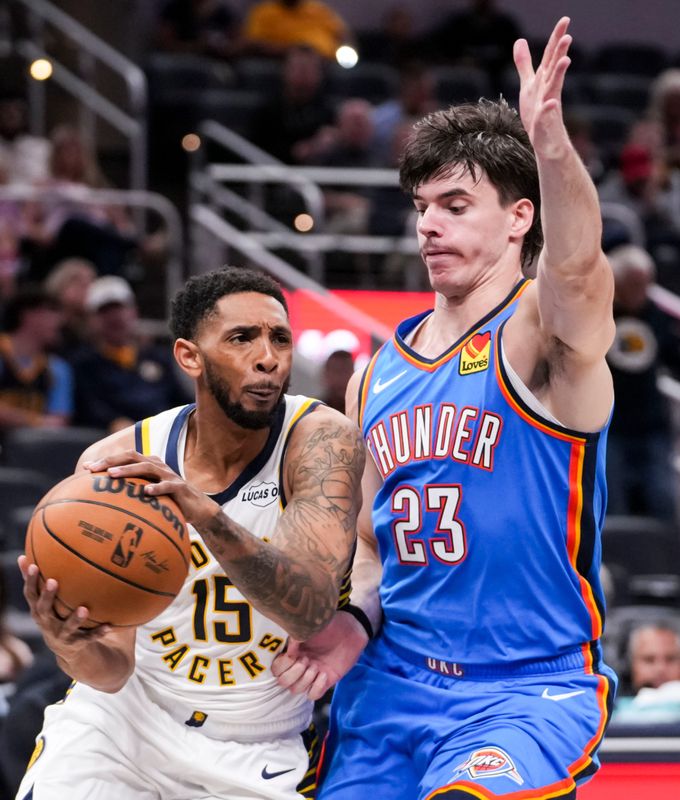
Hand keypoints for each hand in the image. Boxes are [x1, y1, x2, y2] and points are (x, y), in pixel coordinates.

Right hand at [19, 555, 110, 653]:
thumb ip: (35, 580)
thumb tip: (22, 556)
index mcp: (38, 610)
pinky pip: (88, 638)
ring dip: (75, 619)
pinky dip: (98, 633)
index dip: (30, 581)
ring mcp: (61, 634)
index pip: (31, 594)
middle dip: (47, 596)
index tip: (34, 566)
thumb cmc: (53, 613)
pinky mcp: (76, 643)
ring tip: (84, 609)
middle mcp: (47, 623)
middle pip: (44, 610)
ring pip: (67, 627)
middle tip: (53, 581)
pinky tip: (109, 625)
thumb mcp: (43, 599)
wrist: (64, 647)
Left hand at [84, 450, 220, 528]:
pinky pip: (168, 486)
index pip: (125, 457)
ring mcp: (169, 476)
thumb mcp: (149, 497)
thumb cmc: (169, 504)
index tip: (85, 468)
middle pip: (133, 457)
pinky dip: (157, 488)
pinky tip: (146, 492)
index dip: (106, 460)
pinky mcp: (180, 487)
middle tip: (93, 468)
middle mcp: (158, 466)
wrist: (199, 509)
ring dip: (129, 470)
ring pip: (148, 468)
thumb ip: (131, 495)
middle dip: (111, 460)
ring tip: (113, 474)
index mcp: (149, 465)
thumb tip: (102, 506)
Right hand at [271, 610, 368, 699]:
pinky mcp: (324, 682)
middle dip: (294, 673)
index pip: (276, 669)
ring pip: (296, 690)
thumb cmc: (329, 626)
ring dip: (306, 679)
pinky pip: (313, 695)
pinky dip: (317, 687)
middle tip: (306, 661)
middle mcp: (298, 665)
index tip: (294, 655)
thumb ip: (296, 637)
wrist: (349, 632)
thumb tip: (289, 650)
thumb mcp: (310, 627)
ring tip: (317, 666)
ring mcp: (311, 675)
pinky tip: (325, 674)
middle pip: (283, 682)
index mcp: (292, 653)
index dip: (282, 665)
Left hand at [513, 17, 571, 158]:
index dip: (556, 38)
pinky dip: (548, 110)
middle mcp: (549, 91)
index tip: (565, 19)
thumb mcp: (528, 85)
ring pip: (553, 89)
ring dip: (558, 75)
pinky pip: (546, 117)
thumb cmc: (538, 114)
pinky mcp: (544, 125)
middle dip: (560, 52)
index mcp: (544, 81)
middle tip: (567, 35)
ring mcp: (548, 108)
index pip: (551, 56)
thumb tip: (520, 40)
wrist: (545, 143)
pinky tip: (550, 103)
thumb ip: (525, 64)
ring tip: (564, 60)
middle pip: (554, 68)